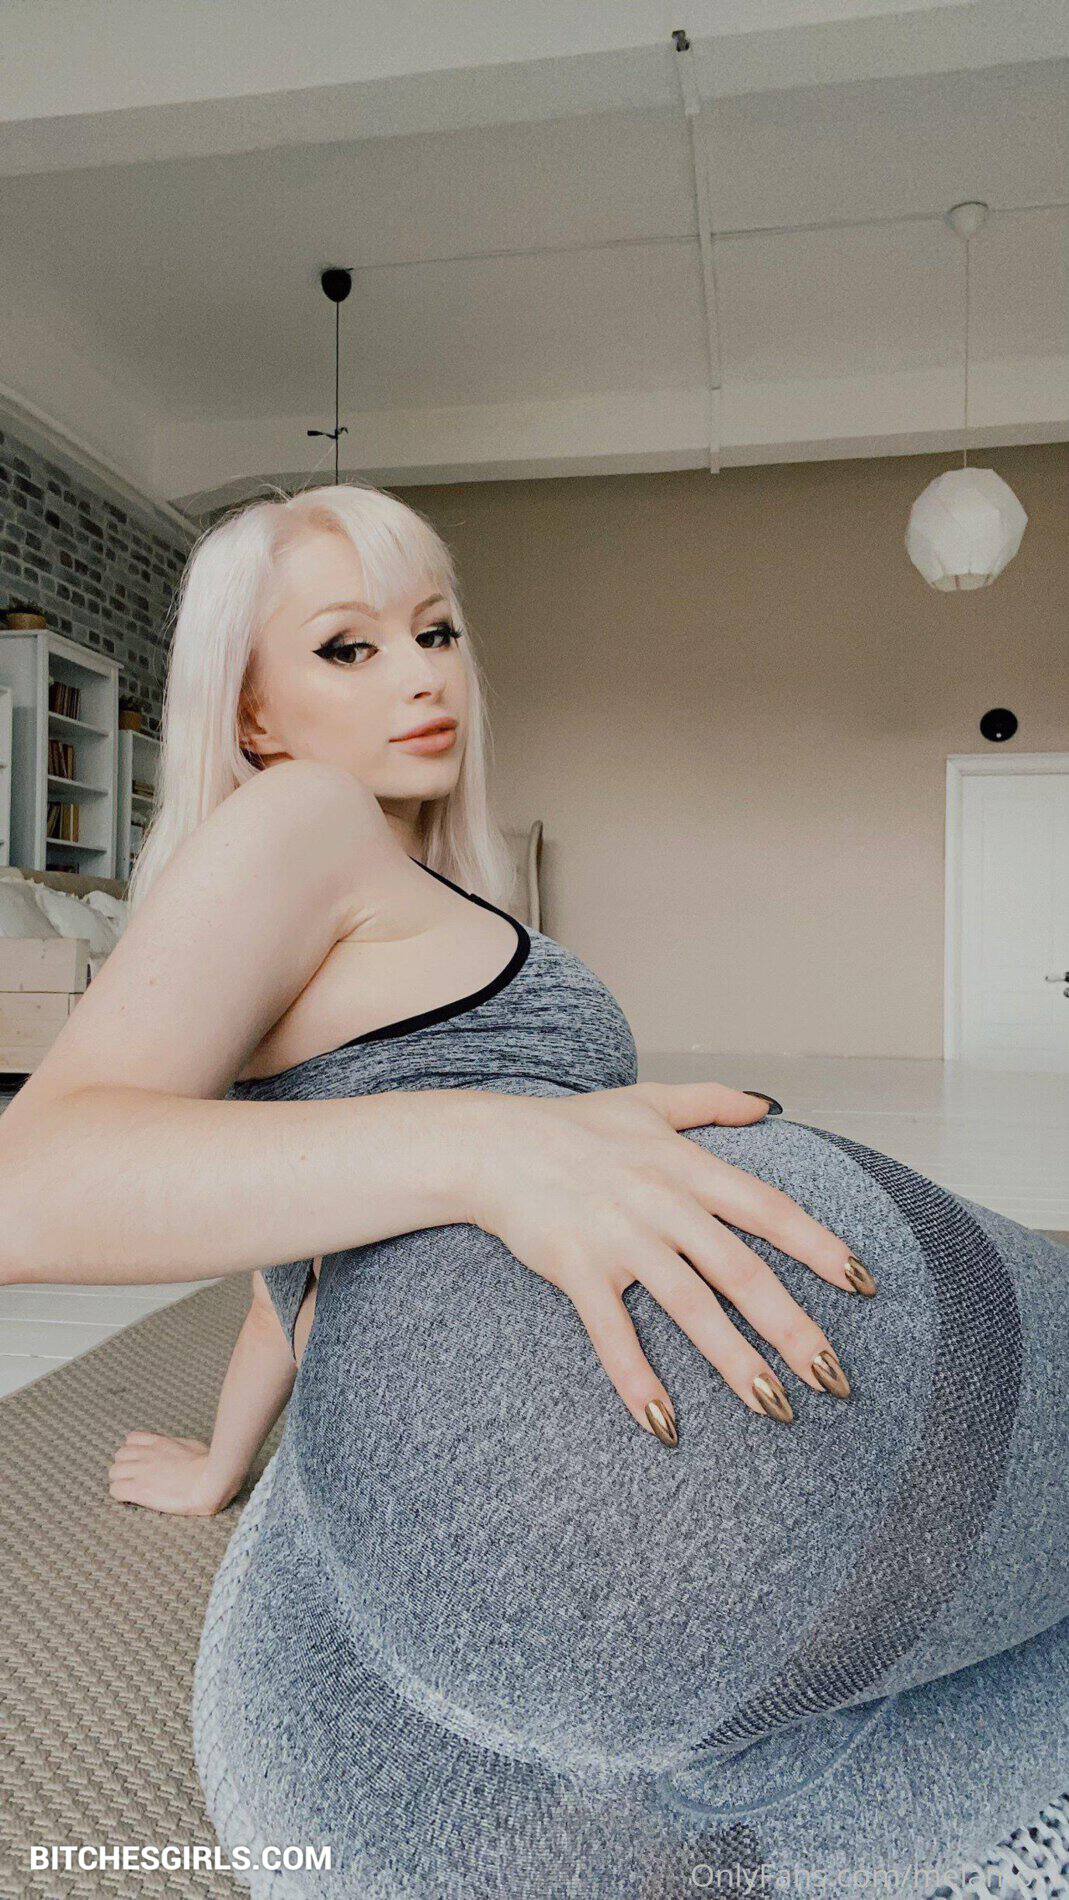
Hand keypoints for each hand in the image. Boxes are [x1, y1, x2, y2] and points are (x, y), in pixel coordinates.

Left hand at [107, 1430, 239, 1515]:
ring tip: (131, 1489)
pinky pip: (116, 1490)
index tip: (140, 1461)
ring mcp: (141, 1472)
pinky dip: (120, 1495)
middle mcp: (146, 1454)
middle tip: (135, 1478)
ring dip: (120, 1480)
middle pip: (119, 1456)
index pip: (132, 1439)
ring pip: (114, 1472)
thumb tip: (178, 1449)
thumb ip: (179, 1445)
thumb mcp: (193, 1446)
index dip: (133, 1451)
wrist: (209, 1482)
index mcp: (159, 1443)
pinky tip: (131, 1499)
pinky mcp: (139, 1490)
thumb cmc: (208, 1465)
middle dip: (125, 1466)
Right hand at [468, 1082, 870, 1440]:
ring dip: (735, 1363)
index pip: (769, 1210)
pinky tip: (665, 1423)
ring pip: (690, 1309)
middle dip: (794, 1328)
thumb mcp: (648, 1100)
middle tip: (835, 1378)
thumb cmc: (573, 1125)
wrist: (492, 1145)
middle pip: (742, 1272)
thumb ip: (712, 1101)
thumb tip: (768, 1107)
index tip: (862, 1283)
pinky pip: (613, 1334)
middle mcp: (662, 1204)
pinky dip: (638, 1379)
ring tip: (774, 1408)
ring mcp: (620, 1240)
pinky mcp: (578, 1271)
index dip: (818, 1246)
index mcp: (687, 1167)